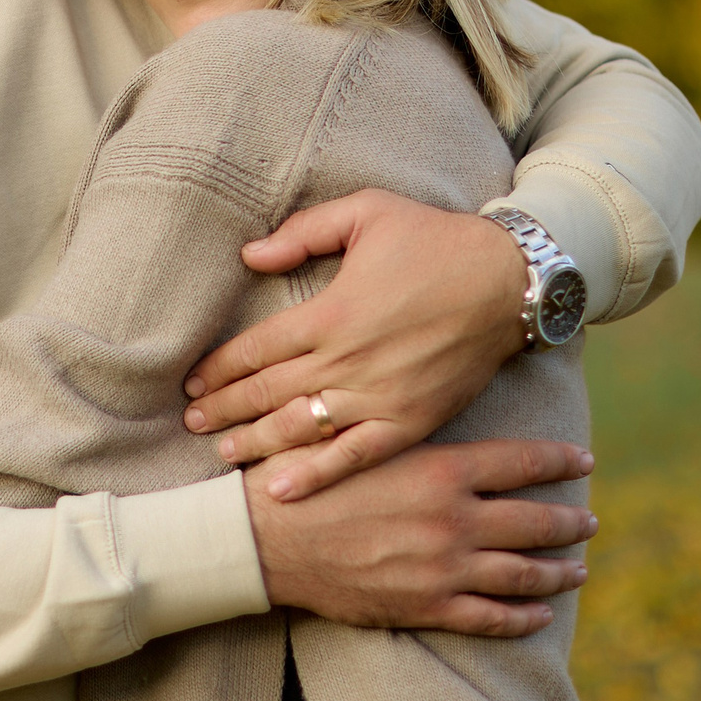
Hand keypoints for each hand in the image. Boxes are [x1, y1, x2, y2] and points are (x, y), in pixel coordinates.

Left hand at [185, 191, 526, 500]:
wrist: (510, 281)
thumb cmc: (435, 239)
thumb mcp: (366, 211)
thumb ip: (304, 232)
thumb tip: (250, 254)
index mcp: (329, 312)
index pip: (255, 349)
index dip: (218, 370)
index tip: (192, 385)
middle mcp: (346, 359)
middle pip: (267, 392)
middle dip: (224, 409)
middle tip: (190, 425)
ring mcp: (378, 396)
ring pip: (300, 428)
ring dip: (255, 442)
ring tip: (221, 453)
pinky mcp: (411, 421)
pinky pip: (354, 455)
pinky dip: (315, 474)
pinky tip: (280, 488)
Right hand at [243, 438, 596, 634]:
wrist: (268, 539)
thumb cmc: (310, 480)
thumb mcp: (365, 440)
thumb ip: (410, 433)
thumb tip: (436, 409)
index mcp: (442, 470)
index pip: (523, 462)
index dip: (560, 461)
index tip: (584, 460)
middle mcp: (455, 519)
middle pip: (536, 521)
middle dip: (571, 522)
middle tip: (590, 522)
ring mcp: (445, 567)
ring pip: (524, 574)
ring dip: (558, 572)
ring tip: (578, 570)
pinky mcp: (428, 606)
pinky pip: (491, 617)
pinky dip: (523, 617)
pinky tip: (540, 615)